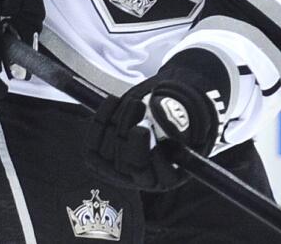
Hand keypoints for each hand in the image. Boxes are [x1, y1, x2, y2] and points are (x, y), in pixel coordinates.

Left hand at [84, 71, 219, 191]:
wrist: (157, 115)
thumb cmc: (177, 119)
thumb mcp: (188, 123)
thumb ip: (182, 125)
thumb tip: (172, 126)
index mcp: (169, 177)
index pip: (160, 175)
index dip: (153, 155)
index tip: (149, 130)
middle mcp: (142, 180)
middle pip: (132, 164)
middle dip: (133, 133)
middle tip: (140, 107)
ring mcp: (119, 172)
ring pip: (112, 152)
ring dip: (120, 122)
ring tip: (134, 102)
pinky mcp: (99, 161)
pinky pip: (93, 146)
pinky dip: (100, 121)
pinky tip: (114, 100)